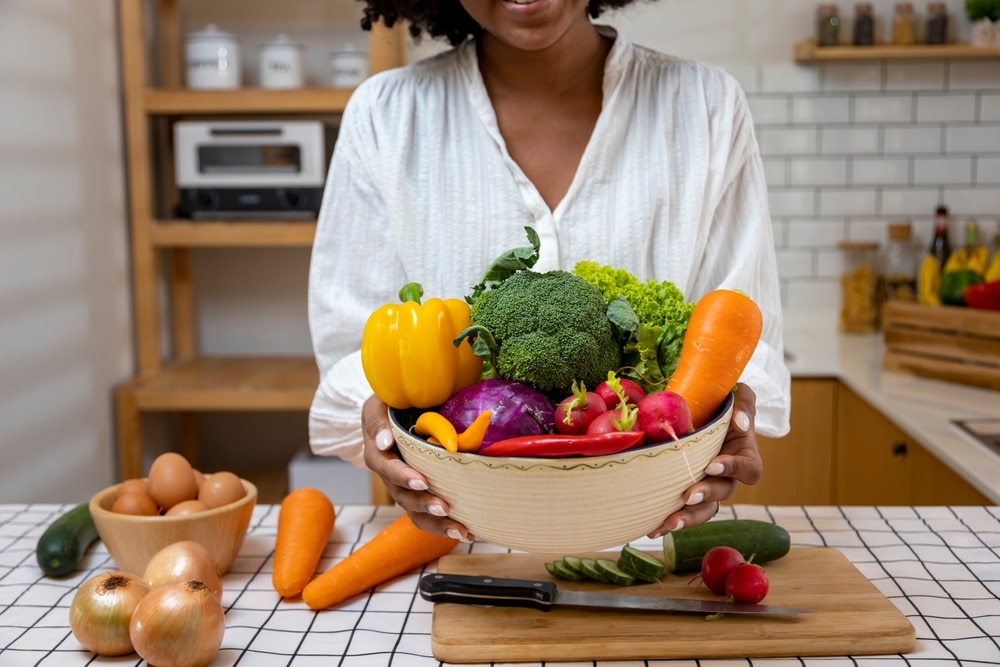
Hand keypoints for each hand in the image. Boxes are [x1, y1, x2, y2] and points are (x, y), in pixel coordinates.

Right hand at [361, 395, 473, 541]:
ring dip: (436, 522)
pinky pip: (426, 516)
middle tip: (443, 506)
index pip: (387, 467)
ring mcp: (403, 487)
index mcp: (377, 452)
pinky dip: (445, 527)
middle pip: (402, 495)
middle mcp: (388, 474)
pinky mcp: (418, 494)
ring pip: (415, 511)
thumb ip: (380, 419)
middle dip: (423, 503)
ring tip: (460, 529)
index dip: (403, 476)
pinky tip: (467, 532)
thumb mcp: (380, 401)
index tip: (422, 480)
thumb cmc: (392, 402)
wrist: (395, 411)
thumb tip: (386, 441)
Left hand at [646, 383, 762, 537]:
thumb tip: (739, 423)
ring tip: (667, 523)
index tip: (712, 464)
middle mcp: (728, 477)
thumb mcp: (739, 394)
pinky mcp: (688, 492)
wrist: (706, 411)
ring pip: (704, 510)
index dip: (732, 469)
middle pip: (722, 493)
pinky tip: (651, 528)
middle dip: (704, 496)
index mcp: (744, 456)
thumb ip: (744, 404)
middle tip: (687, 496)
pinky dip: (667, 520)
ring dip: (686, 518)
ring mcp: (708, 487)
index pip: (748, 470)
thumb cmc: (725, 403)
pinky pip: (683, 511)